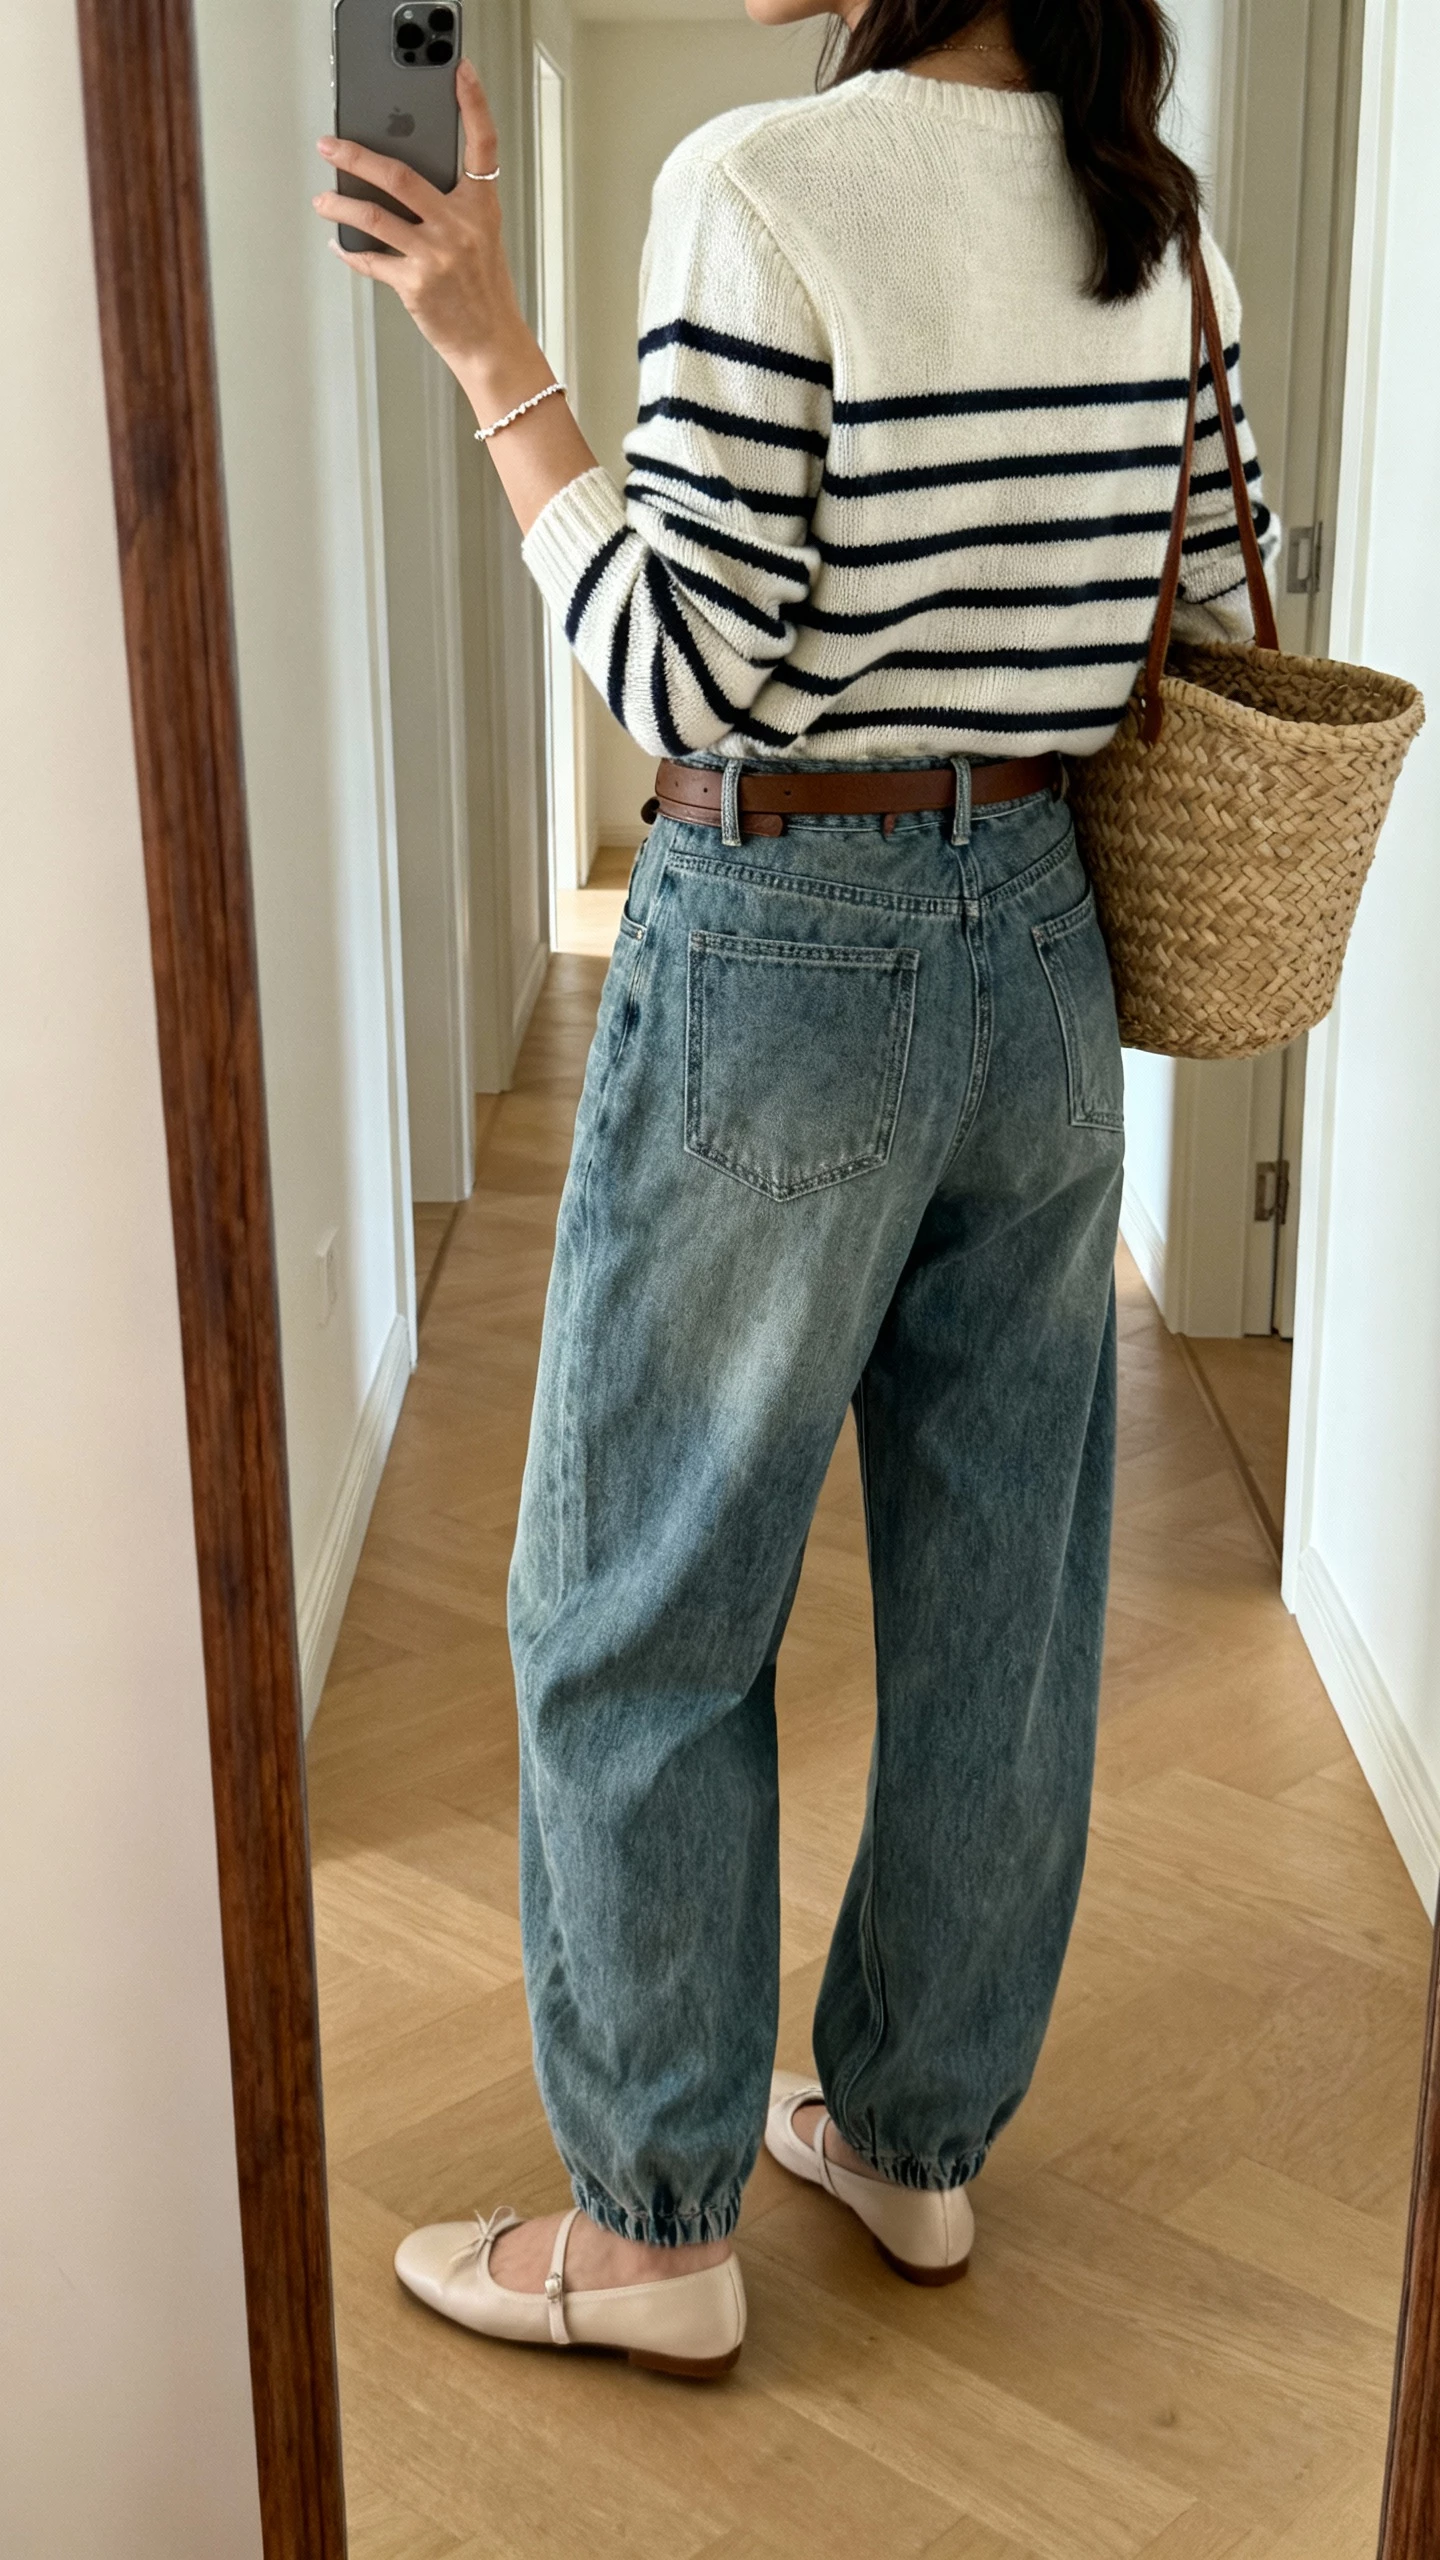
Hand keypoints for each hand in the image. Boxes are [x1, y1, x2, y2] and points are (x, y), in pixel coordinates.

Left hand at [313, 59, 533, 404]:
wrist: (491, 343)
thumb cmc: (484, 290)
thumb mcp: (480, 238)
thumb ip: (450, 206)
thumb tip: (398, 183)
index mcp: (480, 206)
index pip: (482, 145)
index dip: (473, 105)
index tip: (461, 73)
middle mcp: (458, 226)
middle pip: (399, 175)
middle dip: (355, 156)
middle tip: (329, 145)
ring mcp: (436, 254)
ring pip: (375, 216)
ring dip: (340, 206)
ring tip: (322, 200)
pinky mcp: (415, 284)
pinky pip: (371, 260)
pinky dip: (350, 252)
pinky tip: (339, 243)